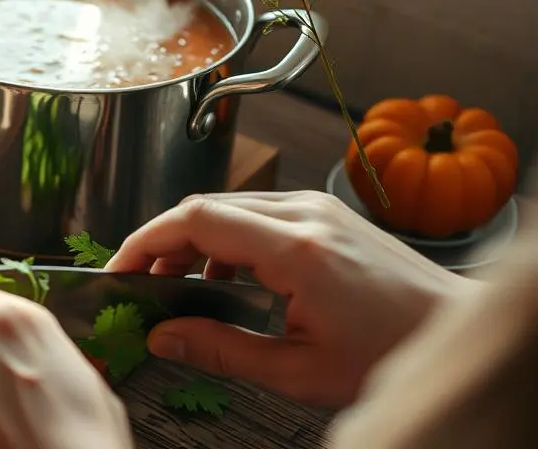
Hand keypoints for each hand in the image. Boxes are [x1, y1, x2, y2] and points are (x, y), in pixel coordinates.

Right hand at [106, 190, 475, 406]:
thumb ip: (221, 350)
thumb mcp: (299, 370)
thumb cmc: (392, 353)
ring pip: (227, 206)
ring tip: (179, 286)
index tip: (122, 270)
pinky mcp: (323, 211)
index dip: (146, 241)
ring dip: (193, 239)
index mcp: (296, 250)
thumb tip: (163, 339)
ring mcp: (316, 207)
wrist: (454, 329)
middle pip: (204, 206)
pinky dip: (226, 237)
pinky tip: (226, 278)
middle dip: (162, 242)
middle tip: (141, 284)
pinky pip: (255, 211)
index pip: (195, 220)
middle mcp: (304, 214)